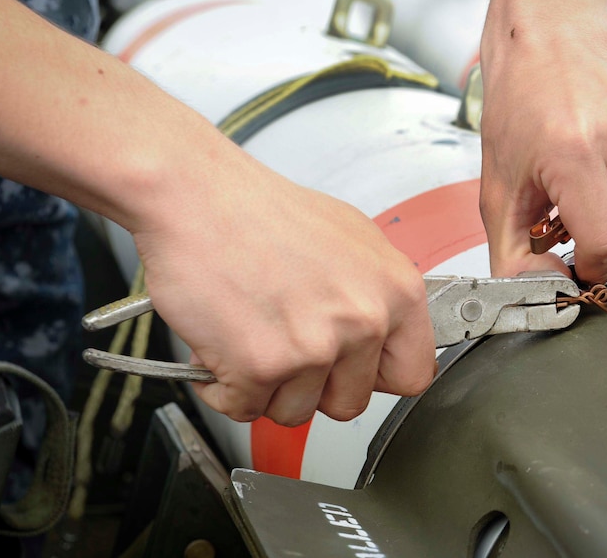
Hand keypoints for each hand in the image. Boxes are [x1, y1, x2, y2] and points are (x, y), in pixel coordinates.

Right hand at [133, 157, 436, 425]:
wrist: (194, 196)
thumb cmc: (260, 210)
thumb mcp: (351, 238)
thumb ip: (375, 293)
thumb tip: (384, 332)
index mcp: (397, 290)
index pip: (412, 374)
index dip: (374, 376)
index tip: (352, 370)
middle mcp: (365, 320)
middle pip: (350, 402)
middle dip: (313, 385)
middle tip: (286, 346)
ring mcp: (315, 347)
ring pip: (296, 411)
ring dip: (266, 386)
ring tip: (251, 334)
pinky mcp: (262, 366)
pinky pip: (244, 408)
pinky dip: (223, 387)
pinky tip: (221, 346)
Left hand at [480, 0, 606, 283]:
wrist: (552, 46)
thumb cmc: (521, 112)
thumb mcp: (498, 188)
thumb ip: (512, 254)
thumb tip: (540, 295)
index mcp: (573, 151)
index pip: (605, 241)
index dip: (590, 262)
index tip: (575, 257)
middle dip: (602, 235)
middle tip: (574, 208)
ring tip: (595, 187)